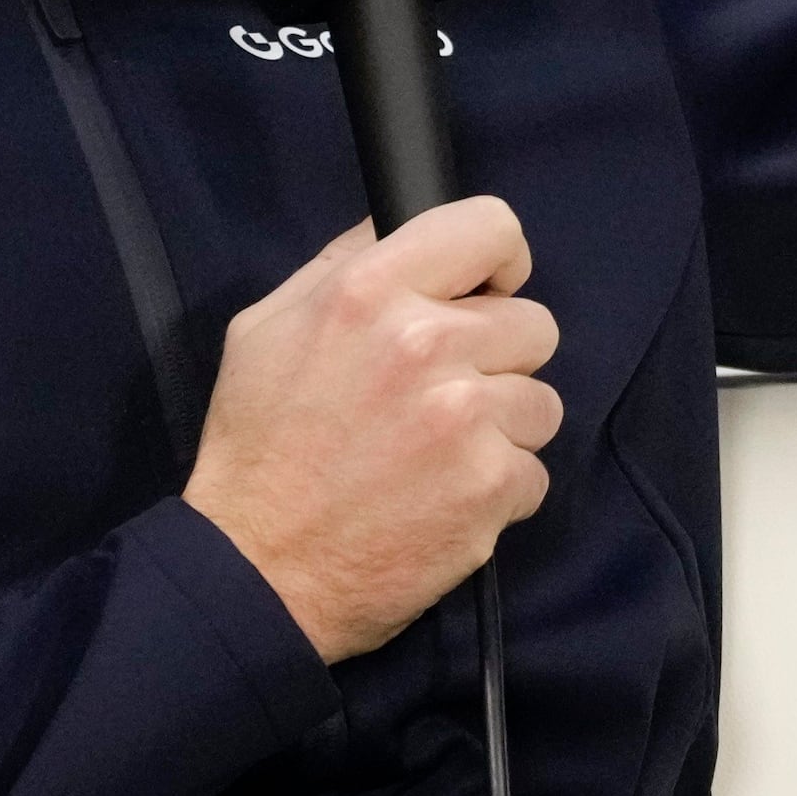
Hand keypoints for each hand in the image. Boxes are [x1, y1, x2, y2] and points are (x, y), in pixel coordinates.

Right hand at [186, 199, 564, 662]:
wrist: (255, 572)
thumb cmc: (258, 449)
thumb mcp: (269, 328)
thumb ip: (343, 266)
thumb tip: (399, 223)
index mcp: (369, 291)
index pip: (491, 227)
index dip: (498, 262)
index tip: (486, 293)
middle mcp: (426, 344)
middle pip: (533, 324)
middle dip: (496, 360)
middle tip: (439, 398)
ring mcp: (466, 417)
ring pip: (541, 401)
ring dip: (501, 429)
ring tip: (435, 455)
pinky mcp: (492, 485)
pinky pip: (534, 470)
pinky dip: (496, 490)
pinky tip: (439, 501)